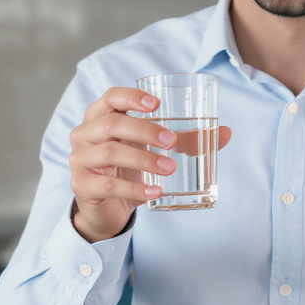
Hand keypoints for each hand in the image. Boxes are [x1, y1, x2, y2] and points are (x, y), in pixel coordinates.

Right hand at [68, 87, 231, 242]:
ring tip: (169, 168)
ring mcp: (79, 159)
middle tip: (171, 142)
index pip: (110, 97)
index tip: (157, 105)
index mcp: (100, 117)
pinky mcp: (81, 185)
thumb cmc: (129, 169)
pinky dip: (133, 189)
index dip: (131, 97)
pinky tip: (154, 192)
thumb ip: (184, 140)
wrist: (108, 207)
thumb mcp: (153, 150)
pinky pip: (106, 184)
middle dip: (145, 130)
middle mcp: (85, 134)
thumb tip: (225, 133)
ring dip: (144, 159)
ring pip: (109, 152)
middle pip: (112, 124)